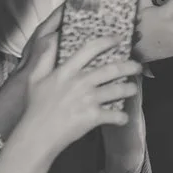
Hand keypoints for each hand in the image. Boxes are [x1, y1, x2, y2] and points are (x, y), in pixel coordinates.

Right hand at [18, 33, 144, 153]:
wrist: (37, 134)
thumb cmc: (35, 107)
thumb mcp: (35, 78)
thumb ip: (45, 58)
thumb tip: (52, 39)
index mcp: (66, 71)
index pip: (89, 49)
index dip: (106, 42)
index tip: (118, 39)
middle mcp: (80, 82)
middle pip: (111, 69)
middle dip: (128, 66)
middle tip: (137, 66)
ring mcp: (88, 99)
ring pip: (117, 90)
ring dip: (129, 89)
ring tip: (134, 89)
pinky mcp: (93, 116)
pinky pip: (114, 115)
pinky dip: (122, 117)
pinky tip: (123, 118)